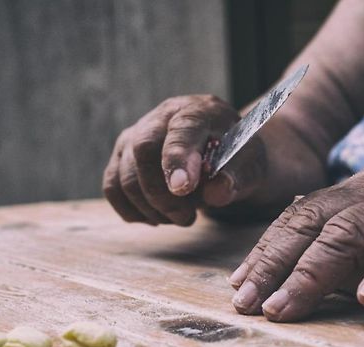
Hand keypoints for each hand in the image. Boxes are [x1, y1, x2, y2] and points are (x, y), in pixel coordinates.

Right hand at [102, 95, 266, 225]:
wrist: (219, 153)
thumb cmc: (236, 156)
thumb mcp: (250, 165)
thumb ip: (238, 176)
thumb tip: (217, 192)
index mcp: (198, 111)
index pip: (181, 130)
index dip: (178, 159)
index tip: (182, 189)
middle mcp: (161, 117)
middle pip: (143, 151)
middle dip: (161, 194)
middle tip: (186, 218)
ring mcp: (136, 135)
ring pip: (124, 175)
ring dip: (151, 208)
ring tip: (181, 217)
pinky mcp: (122, 156)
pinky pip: (112, 187)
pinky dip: (132, 210)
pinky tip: (157, 217)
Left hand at [229, 164, 363, 320]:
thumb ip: (330, 248)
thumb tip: (275, 262)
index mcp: (346, 195)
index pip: (294, 220)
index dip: (264, 251)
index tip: (240, 284)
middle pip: (308, 224)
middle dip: (273, 264)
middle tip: (250, 302)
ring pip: (346, 232)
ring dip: (311, 275)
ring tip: (284, 307)